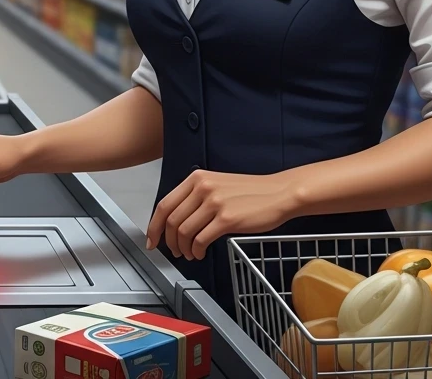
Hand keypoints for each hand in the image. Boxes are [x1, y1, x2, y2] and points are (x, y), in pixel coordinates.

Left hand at [146, 169, 296, 260]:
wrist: (278, 193)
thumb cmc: (251, 192)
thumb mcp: (218, 184)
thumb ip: (196, 196)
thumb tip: (177, 219)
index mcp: (197, 178)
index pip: (165, 204)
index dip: (154, 226)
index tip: (152, 239)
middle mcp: (203, 188)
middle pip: (172, 220)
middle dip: (169, 241)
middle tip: (174, 251)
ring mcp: (215, 203)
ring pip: (184, 232)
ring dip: (183, 248)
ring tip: (190, 254)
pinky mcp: (227, 219)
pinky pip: (200, 240)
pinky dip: (196, 251)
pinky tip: (200, 253)